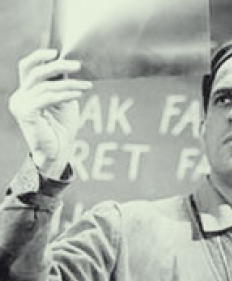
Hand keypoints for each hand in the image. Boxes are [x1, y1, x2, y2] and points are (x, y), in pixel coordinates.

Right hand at [8, 49, 91, 178]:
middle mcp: (20, 96)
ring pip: (47, 86)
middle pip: (36, 72)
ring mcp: (21, 104)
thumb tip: (68, 65)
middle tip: (77, 65)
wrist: (58, 152)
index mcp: (26, 92)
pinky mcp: (26, 113)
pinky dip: (65, 94)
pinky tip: (78, 94)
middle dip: (58, 66)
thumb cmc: (61, 128)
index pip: (27, 68)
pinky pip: (48, 98)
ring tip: (86, 86)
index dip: (39, 56)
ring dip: (70, 84)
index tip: (57, 52)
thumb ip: (61, 85)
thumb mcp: (63, 101)